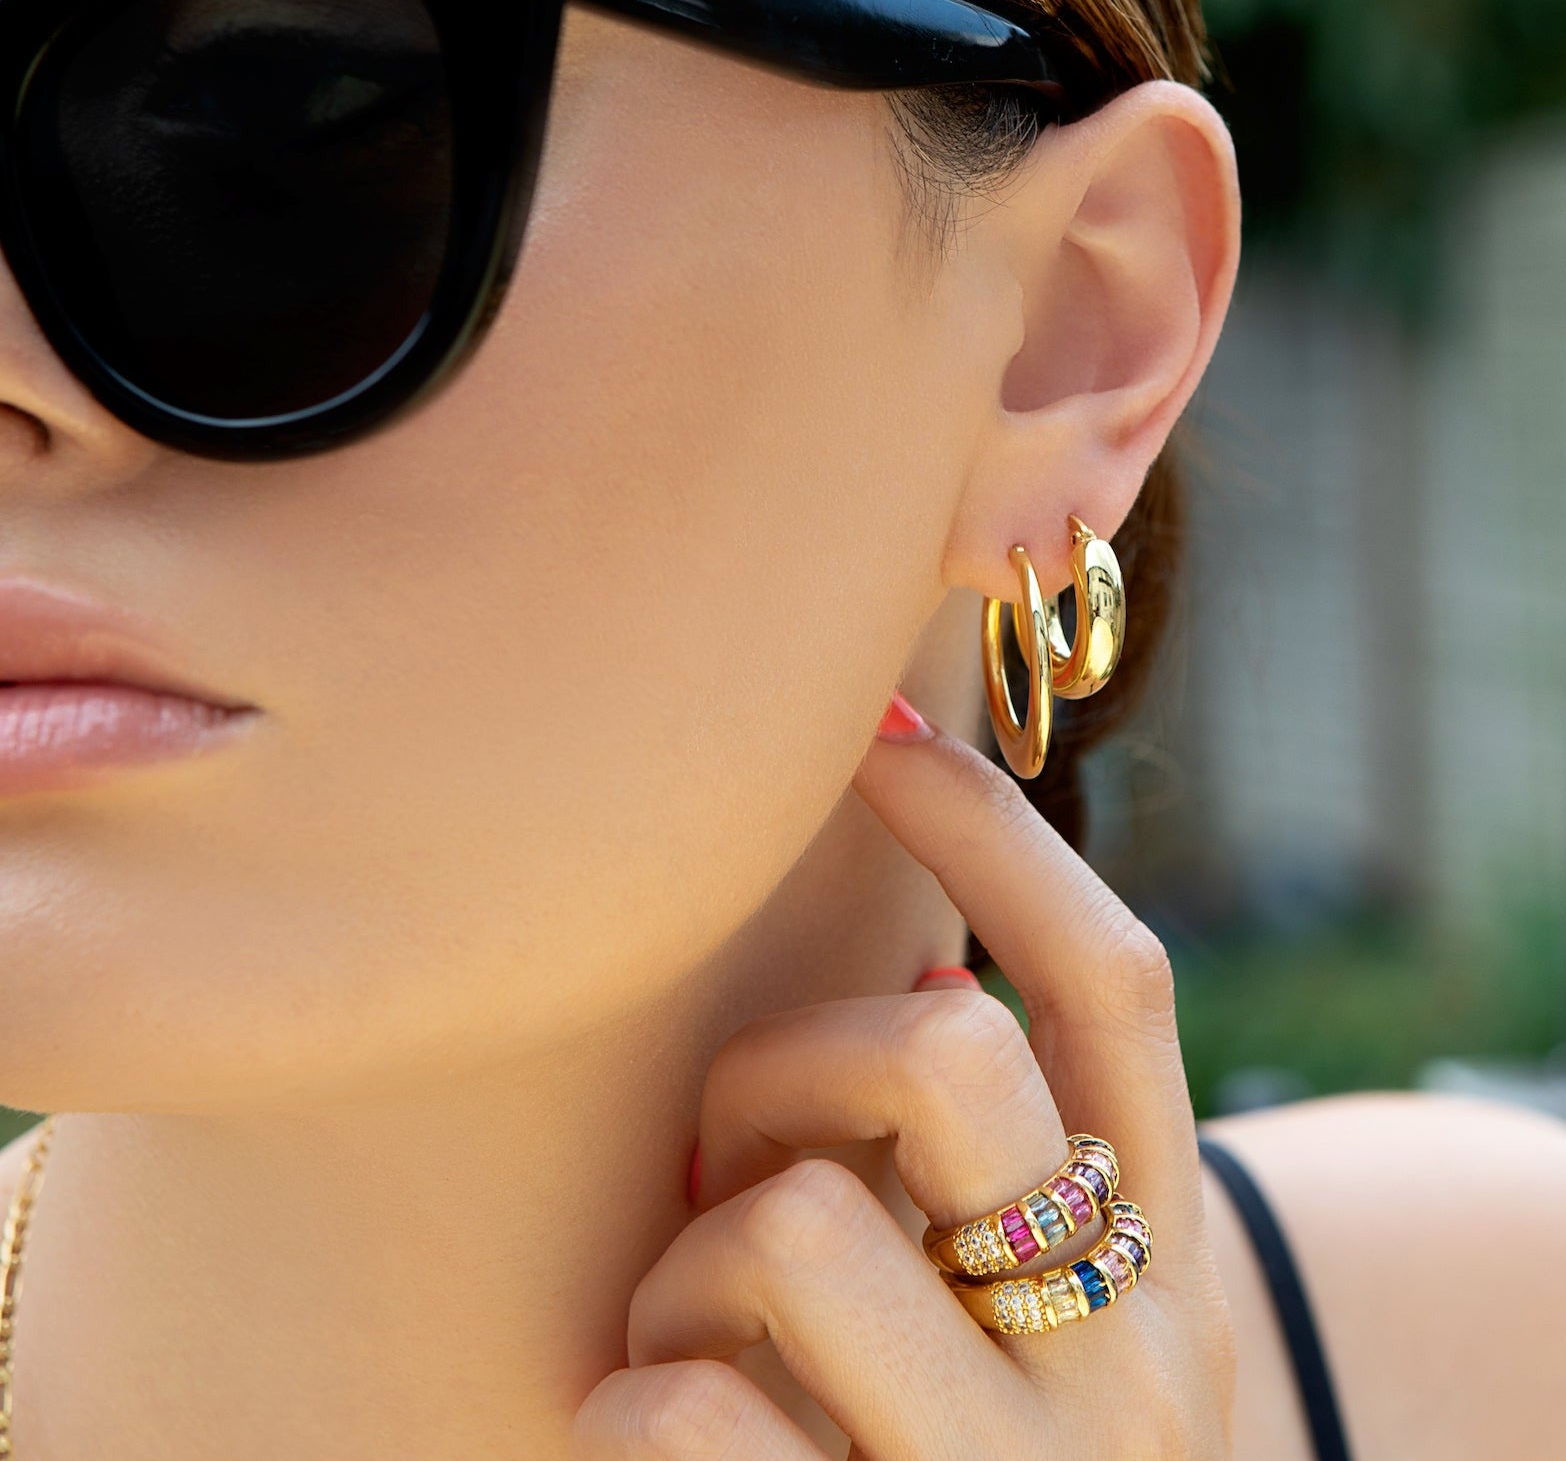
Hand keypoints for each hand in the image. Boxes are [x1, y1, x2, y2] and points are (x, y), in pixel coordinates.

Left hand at [572, 695, 1237, 1458]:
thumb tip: (910, 965)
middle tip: (739, 1142)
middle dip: (790, 1058)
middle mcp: (1124, 1357)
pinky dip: (631, 1401)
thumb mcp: (1063, 1319)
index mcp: (1169, 1258)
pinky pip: (680, 1412)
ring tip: (693, 1328)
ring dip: (690, 1254)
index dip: (994, 831)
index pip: (1115, 988)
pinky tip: (663, 1438)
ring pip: (793, 1220)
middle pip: (943, 1056)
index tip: (876, 727)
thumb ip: (1005, 1170)